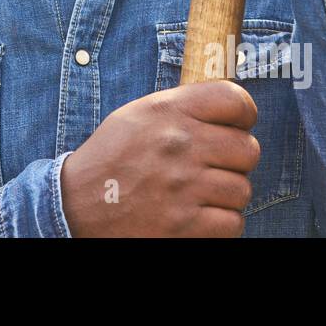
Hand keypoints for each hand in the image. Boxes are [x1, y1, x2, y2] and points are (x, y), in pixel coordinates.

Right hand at [60, 80, 260, 236]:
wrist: (77, 206)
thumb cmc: (111, 159)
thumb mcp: (137, 116)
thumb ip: (181, 107)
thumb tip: (227, 109)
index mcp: (168, 111)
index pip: (235, 99)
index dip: (244, 114)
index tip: (237, 125)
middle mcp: (180, 145)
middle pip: (248, 149)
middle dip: (236, 159)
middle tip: (215, 166)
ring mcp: (185, 187)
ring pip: (242, 189)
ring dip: (226, 194)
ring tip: (200, 193)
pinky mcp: (186, 225)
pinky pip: (233, 222)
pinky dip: (220, 223)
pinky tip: (197, 214)